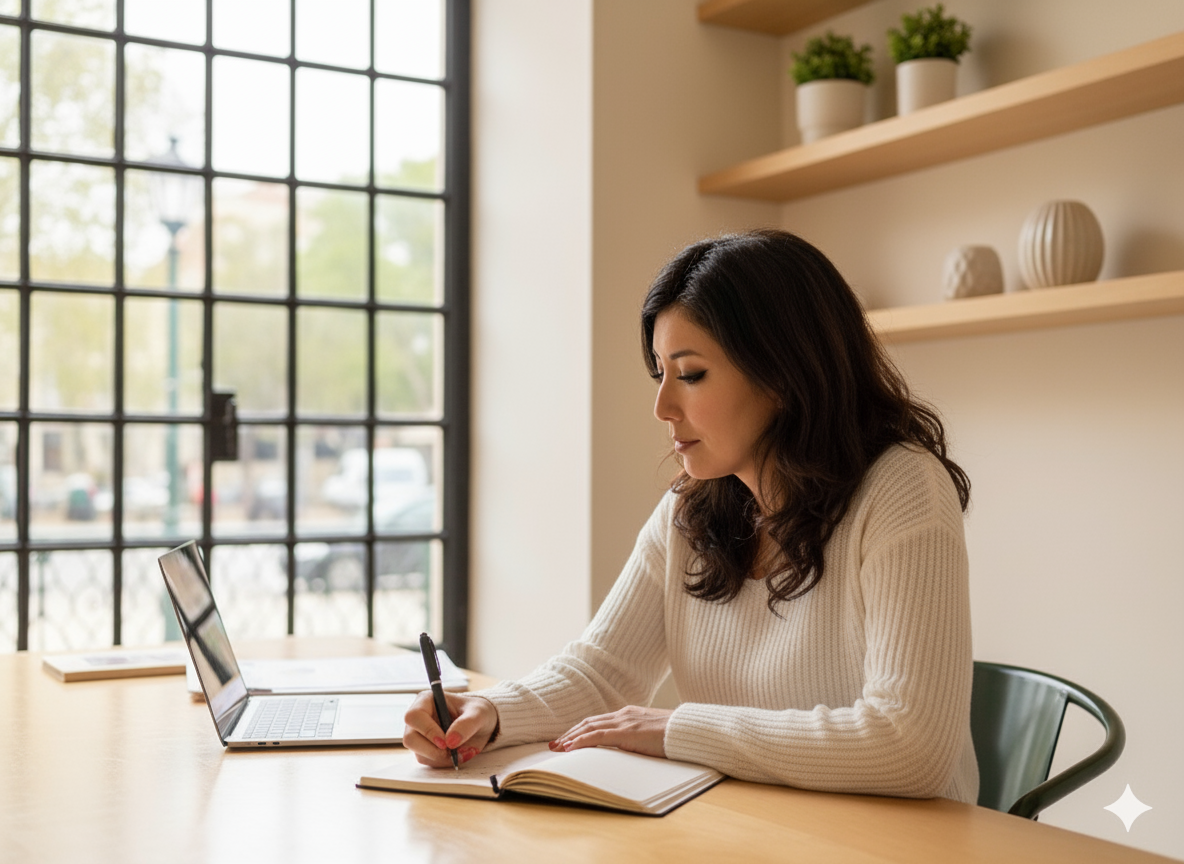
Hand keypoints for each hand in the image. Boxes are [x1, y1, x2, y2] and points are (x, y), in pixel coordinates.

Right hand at [403, 691, 499, 767]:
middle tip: (452, 752)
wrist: (482, 725)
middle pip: (410, 739)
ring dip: (442, 758)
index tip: (445, 743)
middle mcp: (419, 718)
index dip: (427, 731)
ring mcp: (420, 735)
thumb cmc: (478, 712)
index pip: (414, 716)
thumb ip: (467, 724)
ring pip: (419, 753)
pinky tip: (459, 755)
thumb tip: (451, 741)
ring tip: (463, 752)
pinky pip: (429, 761)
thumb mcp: (479, 713)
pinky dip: (445, 762)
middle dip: (432, 750)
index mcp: (427, 700)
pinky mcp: (425, 750)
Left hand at [549, 706, 672, 758]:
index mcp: (629, 715)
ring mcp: (625, 722)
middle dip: (570, 733)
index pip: (598, 721)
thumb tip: (628, 749)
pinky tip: (570, 748)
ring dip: (570, 738)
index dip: (580, 730)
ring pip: (589, 728)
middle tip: (554, 744)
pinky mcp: (627, 732)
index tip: (567, 739)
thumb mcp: (651, 735)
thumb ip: (637, 738)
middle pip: (589, 722)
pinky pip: (598, 736)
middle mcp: (623, 715)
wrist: (688, 730)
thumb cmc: (674, 735)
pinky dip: (581, 741)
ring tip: (557, 748)